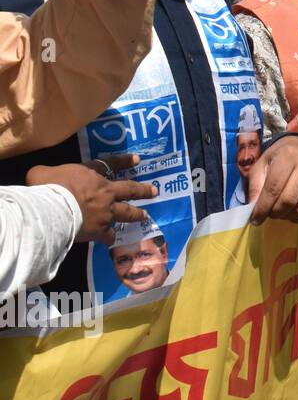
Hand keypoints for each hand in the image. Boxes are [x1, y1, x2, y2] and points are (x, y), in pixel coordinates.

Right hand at [26, 162, 156, 244]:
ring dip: (136, 214)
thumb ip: (46, 173)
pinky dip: (109, 237)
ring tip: (144, 215)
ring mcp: (105, 212)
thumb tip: (41, 175)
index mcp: (91, 176)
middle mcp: (104, 193)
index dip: (123, 161)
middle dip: (143, 190)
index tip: (137, 160)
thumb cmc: (46, 188)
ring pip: (127, 213)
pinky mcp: (100, 230)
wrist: (51, 211)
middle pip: (130, 190)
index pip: (110, 164)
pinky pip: (108, 235)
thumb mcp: (42, 173)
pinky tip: (110, 240)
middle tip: (154, 191)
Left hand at [247, 136, 297, 225]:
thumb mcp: (262, 164)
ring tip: (280, 211)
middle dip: (275, 213)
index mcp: (289, 156)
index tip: (255, 219)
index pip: (274, 189)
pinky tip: (293, 212)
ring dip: (287, 216)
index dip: (262, 207)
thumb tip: (254, 210)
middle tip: (269, 213)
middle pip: (289, 201)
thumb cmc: (280, 157)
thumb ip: (255, 186)